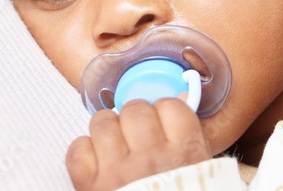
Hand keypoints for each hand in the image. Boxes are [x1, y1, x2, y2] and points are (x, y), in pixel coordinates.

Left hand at [66, 98, 212, 190]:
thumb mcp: (205, 177)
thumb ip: (192, 141)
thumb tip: (181, 99)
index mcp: (186, 157)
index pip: (172, 106)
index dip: (164, 111)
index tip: (162, 121)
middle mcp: (152, 160)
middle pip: (135, 109)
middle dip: (135, 119)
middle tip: (137, 135)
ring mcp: (119, 172)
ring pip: (103, 122)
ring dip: (107, 131)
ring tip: (115, 148)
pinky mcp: (92, 187)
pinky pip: (78, 149)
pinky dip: (83, 152)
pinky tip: (96, 163)